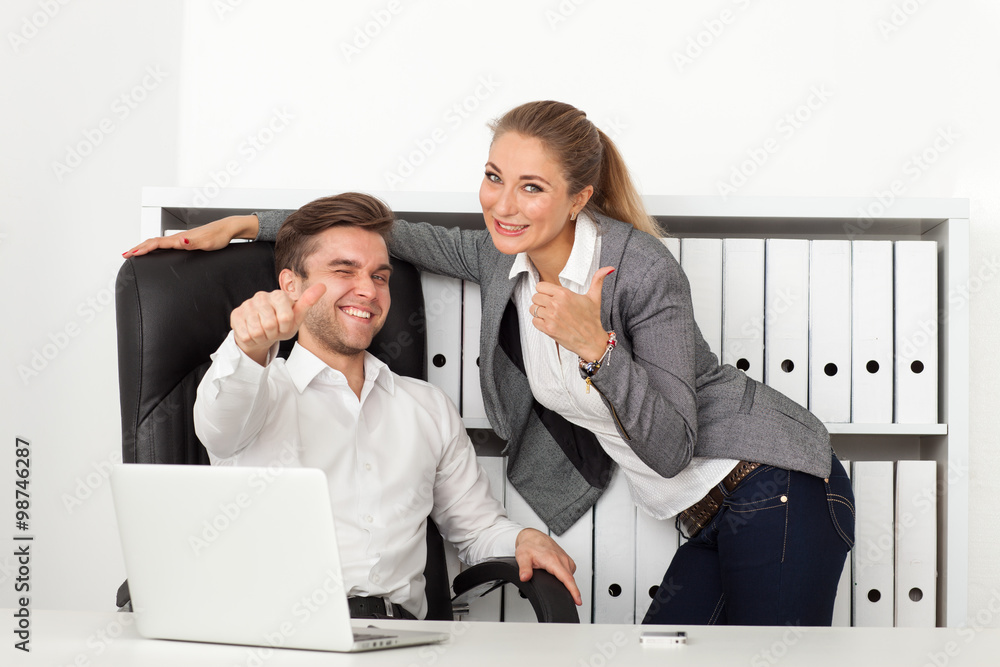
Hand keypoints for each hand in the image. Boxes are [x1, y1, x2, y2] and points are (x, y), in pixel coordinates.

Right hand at [122, 215, 259, 257]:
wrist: (227, 229)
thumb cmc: (219, 236)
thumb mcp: (207, 243)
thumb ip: (193, 243)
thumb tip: (180, 242)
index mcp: (180, 238)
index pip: (156, 243)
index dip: (143, 249)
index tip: (131, 254)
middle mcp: (178, 237)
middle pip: (153, 242)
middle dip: (138, 248)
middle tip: (125, 255)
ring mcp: (181, 238)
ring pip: (157, 242)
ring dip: (144, 246)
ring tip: (134, 252)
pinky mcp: (185, 240)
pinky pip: (165, 243)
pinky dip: (155, 246)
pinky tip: (155, 250)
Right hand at [231, 283, 325, 364]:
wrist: (261, 334)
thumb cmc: (281, 325)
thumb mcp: (297, 317)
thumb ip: (308, 301)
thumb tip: (323, 285)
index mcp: (279, 295)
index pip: (285, 317)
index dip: (285, 327)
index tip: (284, 325)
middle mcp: (261, 296)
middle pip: (269, 325)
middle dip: (273, 333)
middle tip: (272, 330)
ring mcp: (247, 304)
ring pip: (256, 331)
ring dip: (262, 337)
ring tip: (263, 332)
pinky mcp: (236, 314)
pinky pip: (244, 335)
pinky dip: (251, 339)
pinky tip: (253, 333)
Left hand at [514, 527, 581, 605]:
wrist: (533, 536)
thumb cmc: (529, 546)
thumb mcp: (523, 557)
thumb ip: (524, 568)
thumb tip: (525, 577)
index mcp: (553, 560)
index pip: (566, 578)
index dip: (573, 591)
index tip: (578, 600)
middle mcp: (562, 559)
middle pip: (571, 579)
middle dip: (573, 592)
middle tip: (570, 603)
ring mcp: (565, 558)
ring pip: (571, 576)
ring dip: (570, 585)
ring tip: (565, 593)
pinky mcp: (567, 559)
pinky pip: (570, 571)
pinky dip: (568, 578)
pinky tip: (562, 580)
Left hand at [530, 266, 614, 361]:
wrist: (592, 341)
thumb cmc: (592, 320)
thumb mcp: (595, 297)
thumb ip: (598, 280)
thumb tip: (609, 268)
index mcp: (564, 294)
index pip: (540, 286)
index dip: (544, 291)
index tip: (550, 296)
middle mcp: (556, 304)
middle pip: (535, 297)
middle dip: (541, 301)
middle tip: (551, 306)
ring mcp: (551, 317)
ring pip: (533, 309)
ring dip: (539, 312)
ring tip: (550, 315)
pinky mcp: (548, 329)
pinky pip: (534, 321)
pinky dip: (539, 323)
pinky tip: (550, 323)